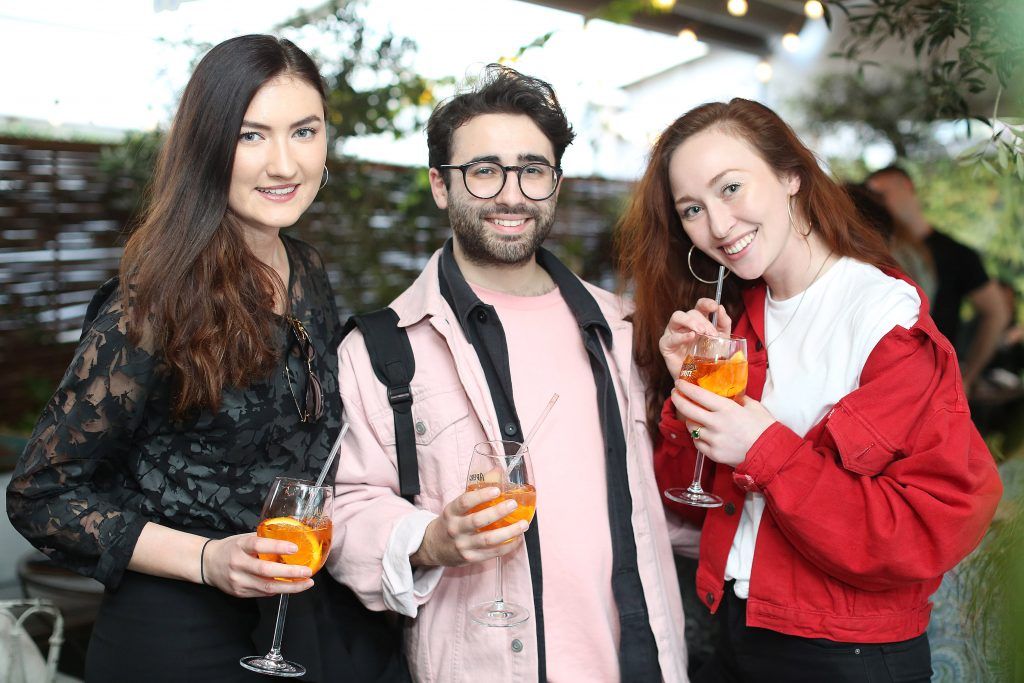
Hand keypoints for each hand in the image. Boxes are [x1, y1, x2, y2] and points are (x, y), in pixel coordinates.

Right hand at [202, 533, 313, 597]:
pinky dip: (279, 589)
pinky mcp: (239, 593)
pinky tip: (291, 587)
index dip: (277, 547)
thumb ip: (264, 539)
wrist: (207, 564)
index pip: (259, 545)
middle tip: (307, 571)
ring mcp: (238, 580)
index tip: (295, 548)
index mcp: (240, 546)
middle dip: (289, 573)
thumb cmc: (231, 548)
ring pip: (266, 587)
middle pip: (265, 570)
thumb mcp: (244, 538)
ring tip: (306, 583)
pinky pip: (263, 593)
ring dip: (290, 587)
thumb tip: (291, 537)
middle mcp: (237, 564)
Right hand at [411, 487, 528, 567]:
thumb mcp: (455, 507)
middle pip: (477, 521)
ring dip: (509, 532)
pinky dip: (507, 546)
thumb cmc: (451, 522)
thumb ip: (475, 492)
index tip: (497, 490)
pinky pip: (492, 553)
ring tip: (523, 524)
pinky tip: (518, 539)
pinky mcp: (470, 558)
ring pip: (488, 539)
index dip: (481, 496)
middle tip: (513, 504)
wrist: (433, 547)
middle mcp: (455, 529)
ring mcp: (462, 545)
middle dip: (498, 512)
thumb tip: (497, 472)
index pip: (464, 502)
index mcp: (451, 512)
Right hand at [659, 299, 732, 378]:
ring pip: (677, 317)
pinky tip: (691, 337)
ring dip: (690, 322)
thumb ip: (723, 324)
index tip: (714, 307)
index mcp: (698, 321)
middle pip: (691, 312)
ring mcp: (673, 333)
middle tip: (712, 333)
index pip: (700, 305)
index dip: (706, 303)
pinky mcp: (666, 345)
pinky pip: (671, 337)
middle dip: (703, 321)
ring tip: (701, 331)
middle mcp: (684, 324)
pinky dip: (681, 336)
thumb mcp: (722, 340)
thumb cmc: (709, 358)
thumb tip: (720, 308)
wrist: (700, 379)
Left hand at [671, 379, 774, 467]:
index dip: (685, 387)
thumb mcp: (753, 406)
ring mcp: (714, 440)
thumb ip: (737, 398)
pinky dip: (698, 437)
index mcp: (726, 409)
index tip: (679, 382)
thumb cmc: (764, 427)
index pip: (698, 395)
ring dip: (690, 420)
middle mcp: (716, 424)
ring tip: (694, 416)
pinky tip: (703, 433)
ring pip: (691, 427)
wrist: (771, 454)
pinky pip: (698, 443)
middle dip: (678, 400)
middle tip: (675, 394)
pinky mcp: (713, 454)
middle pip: (687, 410)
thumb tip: (727, 392)